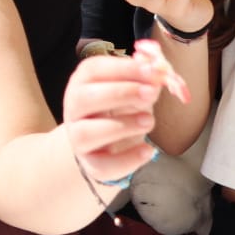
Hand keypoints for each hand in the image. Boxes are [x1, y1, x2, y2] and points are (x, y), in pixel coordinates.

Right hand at [62, 52, 165, 186]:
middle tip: (151, 93)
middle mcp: (75, 108)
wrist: (106, 143)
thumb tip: (160, 71)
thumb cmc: (123, 107)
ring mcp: (78, 137)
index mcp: (84, 82)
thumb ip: (146, 80)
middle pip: (84, 98)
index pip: (93, 69)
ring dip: (122, 126)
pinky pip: (102, 166)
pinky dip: (127, 160)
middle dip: (120, 93)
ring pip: (86, 133)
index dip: (123, 69)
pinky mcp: (90, 163)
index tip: (152, 70)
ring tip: (149, 121)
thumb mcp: (135, 89)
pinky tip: (148, 150)